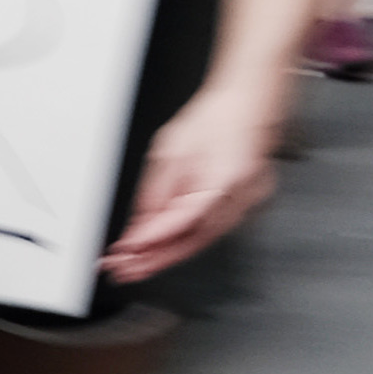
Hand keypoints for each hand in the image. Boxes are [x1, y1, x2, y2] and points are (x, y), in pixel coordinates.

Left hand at [99, 81, 277, 283]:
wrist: (250, 103)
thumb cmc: (216, 117)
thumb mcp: (170, 150)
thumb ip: (156, 190)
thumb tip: (140, 223)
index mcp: (222, 182)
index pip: (179, 224)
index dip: (148, 243)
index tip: (122, 254)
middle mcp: (240, 198)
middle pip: (192, 241)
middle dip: (154, 260)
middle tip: (122, 270)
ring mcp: (249, 203)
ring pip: (203, 240)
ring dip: (168, 254)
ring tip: (136, 264)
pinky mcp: (248, 203)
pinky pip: (213, 229)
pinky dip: (187, 239)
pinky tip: (165, 246)